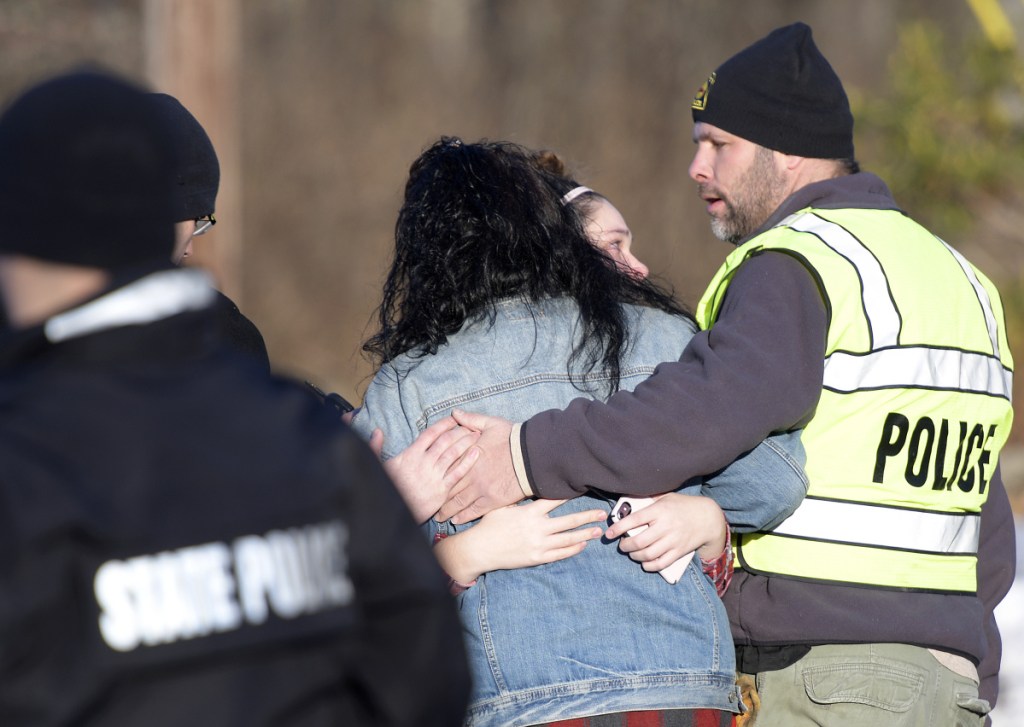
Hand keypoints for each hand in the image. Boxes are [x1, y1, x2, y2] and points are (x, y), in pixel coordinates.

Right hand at [382, 417, 480, 522]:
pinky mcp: (442, 491)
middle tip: (470, 426)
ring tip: (477, 435)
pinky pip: (458, 473)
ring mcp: (434, 477)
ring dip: (466, 442)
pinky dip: (468, 462)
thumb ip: (377, 447)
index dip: (444, 424)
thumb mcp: (379, 466)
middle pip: (446, 441)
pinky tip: (477, 453)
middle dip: (459, 431)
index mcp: (410, 454)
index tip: (454, 419)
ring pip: (454, 454)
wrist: (393, 514)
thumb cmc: (387, 489)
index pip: (431, 433)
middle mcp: (424, 463)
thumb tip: (378, 431)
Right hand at [433, 499, 605, 584]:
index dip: (570, 494)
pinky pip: (559, 554)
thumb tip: (526, 484)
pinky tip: (582, 545)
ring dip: (585, 534)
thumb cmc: (489, 525)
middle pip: (569, 521)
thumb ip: (518, 498)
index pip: (555, 500)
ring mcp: (539, 544)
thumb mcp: (502, 506)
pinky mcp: (537, 558)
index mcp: (529, 512)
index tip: (584, 489)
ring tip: (597, 530)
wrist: (479, 550)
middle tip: (602, 512)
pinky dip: (572, 550)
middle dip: (587, 516)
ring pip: (568, 539)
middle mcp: (537, 528)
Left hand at [435, 409, 521, 523]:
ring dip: (447, 510)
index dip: (436, 475)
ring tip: (439, 516)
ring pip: (458, 502)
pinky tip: (456, 520)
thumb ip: (470, 419)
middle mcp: (471, 473)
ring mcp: (481, 488)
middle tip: (429, 502)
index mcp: (468, 455)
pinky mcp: (492, 500)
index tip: (429, 480)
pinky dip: (463, 516)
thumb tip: (454, 413)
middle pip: (448, 487)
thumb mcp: (490, 423)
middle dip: (438, 496)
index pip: (446, 467)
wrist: (532, 456)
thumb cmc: (512, 438)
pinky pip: (473, 511)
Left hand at [605, 494, 725, 571]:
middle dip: (625, 546)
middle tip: (621, 545)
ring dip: (635, 556)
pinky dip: (649, 566)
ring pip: (648, 554)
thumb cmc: (682, 505)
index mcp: (660, 510)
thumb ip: (648, 501)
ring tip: (632, 553)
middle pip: (639, 541)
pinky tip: (644, 562)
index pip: (634, 520)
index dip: (619, 528)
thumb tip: (626, 504)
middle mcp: (666, 526)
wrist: (708, 518)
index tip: (609, 533)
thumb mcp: (665, 497)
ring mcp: (673, 540)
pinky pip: (661, 564)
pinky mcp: (679, 552)